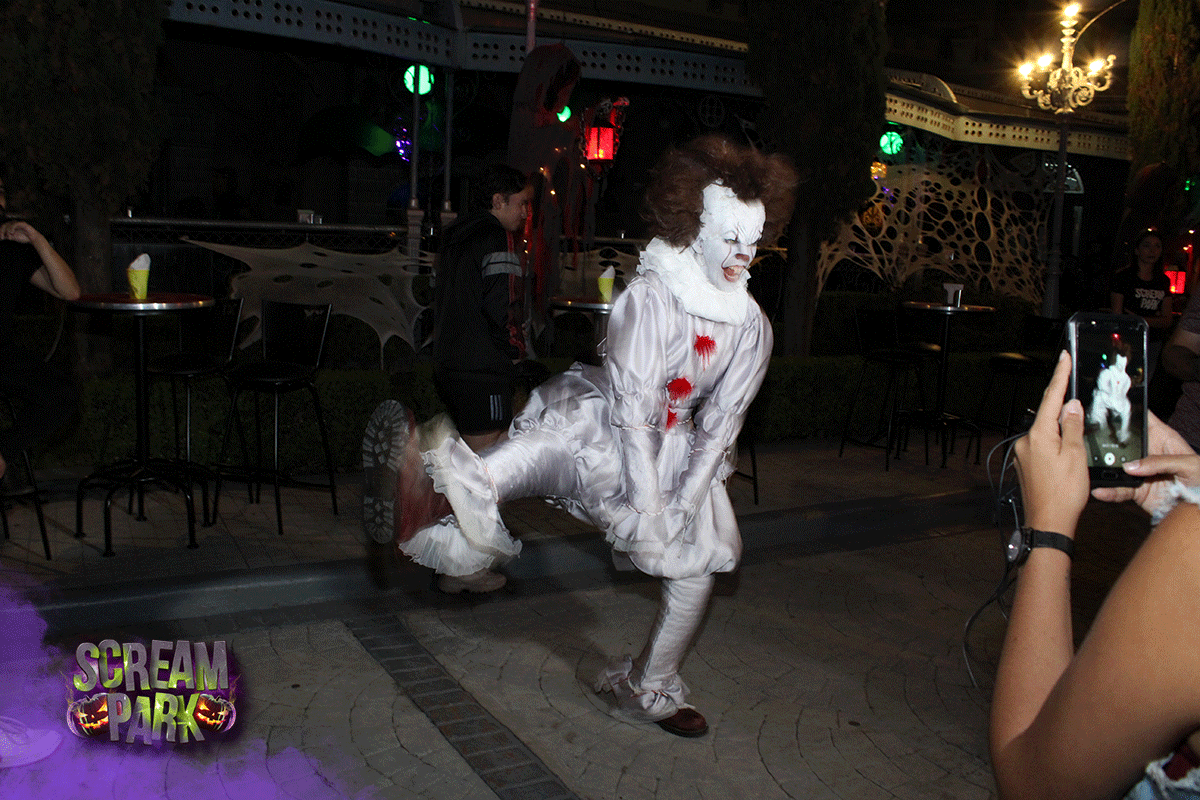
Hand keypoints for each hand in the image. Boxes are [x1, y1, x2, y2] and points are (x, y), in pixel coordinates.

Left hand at [0, 220, 38, 244]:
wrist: (33, 238)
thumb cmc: (25, 237)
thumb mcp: (14, 238)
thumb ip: (8, 237)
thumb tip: (2, 237)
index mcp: (11, 227)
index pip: (3, 227)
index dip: (1, 232)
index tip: (1, 238)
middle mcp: (13, 225)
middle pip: (4, 225)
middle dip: (2, 231)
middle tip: (2, 237)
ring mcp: (17, 224)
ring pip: (8, 224)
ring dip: (7, 230)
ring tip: (9, 235)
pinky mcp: (22, 223)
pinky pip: (15, 224)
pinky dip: (12, 228)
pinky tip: (12, 232)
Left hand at [1012, 351, 1089, 535]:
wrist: (1048, 522)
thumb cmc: (1064, 492)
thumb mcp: (1076, 456)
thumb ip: (1073, 427)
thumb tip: (1071, 405)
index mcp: (1038, 435)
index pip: (1051, 398)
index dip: (1059, 376)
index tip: (1063, 357)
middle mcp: (1025, 442)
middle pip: (1048, 416)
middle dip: (1064, 410)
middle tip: (1078, 409)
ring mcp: (1023, 454)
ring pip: (1046, 433)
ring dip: (1061, 433)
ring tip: (1077, 449)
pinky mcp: (1025, 466)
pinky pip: (1042, 447)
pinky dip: (1055, 445)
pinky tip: (1066, 457)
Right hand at [1091, 411, 1199, 516]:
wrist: (1199, 503)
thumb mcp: (1188, 464)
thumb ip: (1161, 462)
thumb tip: (1132, 466)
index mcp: (1162, 439)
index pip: (1142, 419)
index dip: (1127, 412)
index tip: (1108, 408)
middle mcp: (1147, 453)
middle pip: (1122, 443)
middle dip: (1105, 442)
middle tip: (1090, 443)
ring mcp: (1140, 472)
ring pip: (1116, 467)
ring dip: (1103, 469)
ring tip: (1092, 470)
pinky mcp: (1137, 490)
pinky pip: (1119, 490)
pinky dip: (1109, 492)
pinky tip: (1101, 491)